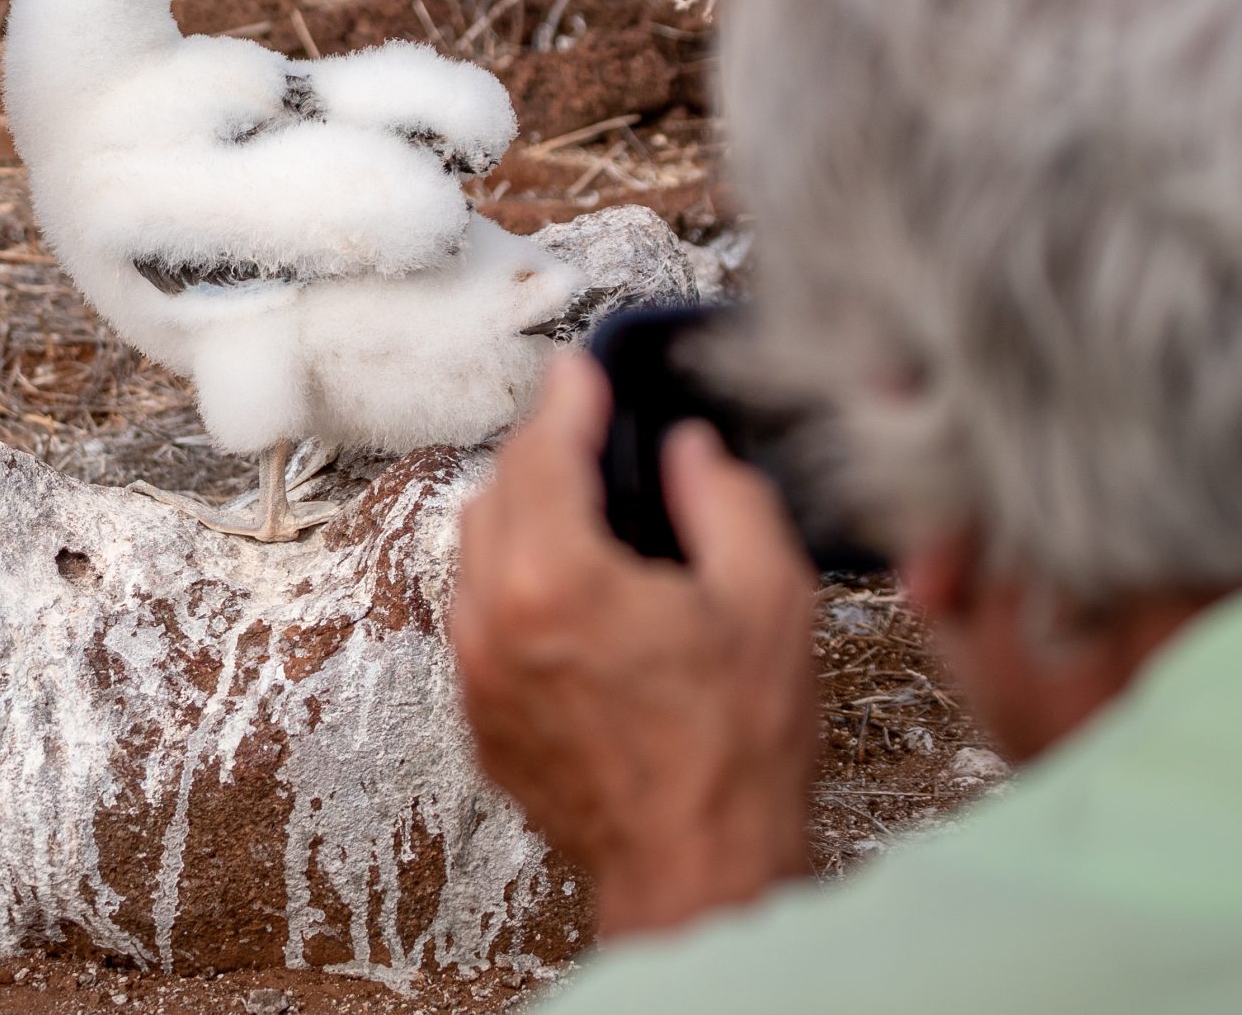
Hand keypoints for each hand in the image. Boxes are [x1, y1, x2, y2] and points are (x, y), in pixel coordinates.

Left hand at [451, 351, 821, 937]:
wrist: (696, 869)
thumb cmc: (733, 753)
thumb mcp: (766, 601)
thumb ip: (725, 502)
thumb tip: (690, 452)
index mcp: (556, 582)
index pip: (541, 453)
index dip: (567, 399)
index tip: (583, 372)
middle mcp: (494, 620)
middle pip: (496, 494)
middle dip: (542, 452)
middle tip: (592, 431)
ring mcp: (478, 671)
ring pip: (476, 552)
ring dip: (523, 514)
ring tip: (584, 504)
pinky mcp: (480, 712)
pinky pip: (478, 613)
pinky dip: (514, 578)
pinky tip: (569, 585)